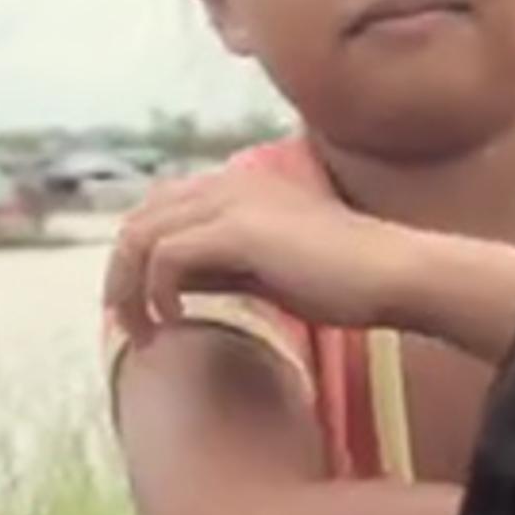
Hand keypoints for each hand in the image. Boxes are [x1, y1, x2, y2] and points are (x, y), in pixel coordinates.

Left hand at [106, 171, 422, 339]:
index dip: (137, 259)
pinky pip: (166, 255)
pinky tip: (175, 320)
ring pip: (142, 236)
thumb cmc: (340, 280)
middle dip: (122, 275)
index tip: (140, 308)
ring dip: (130, 287)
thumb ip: (216, 267)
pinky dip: (157, 291)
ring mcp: (231, 200)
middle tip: (130, 326)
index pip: (158, 211)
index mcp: (235, 186)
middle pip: (139, 220)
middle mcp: (227, 182)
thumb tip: (169, 285)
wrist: (392, 274)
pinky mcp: (238, 229)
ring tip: (144, 331)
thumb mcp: (263, 271)